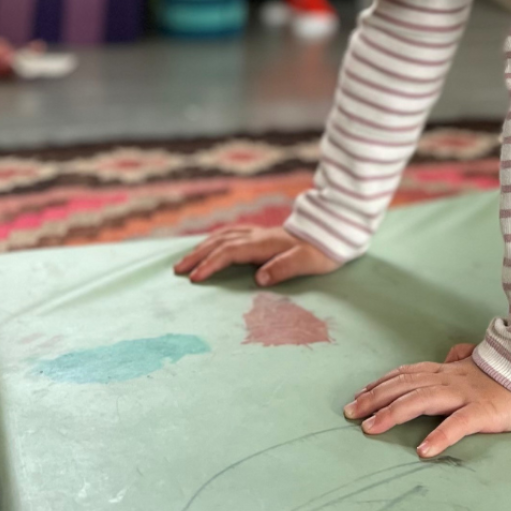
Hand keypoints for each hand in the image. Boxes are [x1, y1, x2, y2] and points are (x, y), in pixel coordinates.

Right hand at [172, 225, 341, 285]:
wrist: (334, 232)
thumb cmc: (322, 251)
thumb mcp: (307, 262)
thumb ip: (284, 268)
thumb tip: (259, 278)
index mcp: (264, 244)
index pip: (229, 252)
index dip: (210, 264)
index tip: (194, 278)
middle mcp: (257, 236)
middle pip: (219, 242)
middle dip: (196, 255)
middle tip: (176, 270)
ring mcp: (259, 234)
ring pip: (223, 236)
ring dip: (202, 247)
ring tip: (185, 259)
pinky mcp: (262, 235)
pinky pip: (231, 234)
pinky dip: (214, 240)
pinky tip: (210, 245)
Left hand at [344, 343, 510, 456]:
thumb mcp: (487, 362)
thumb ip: (465, 358)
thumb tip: (450, 354)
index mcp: (452, 371)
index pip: (408, 374)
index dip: (381, 384)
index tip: (358, 395)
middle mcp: (453, 379)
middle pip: (405, 386)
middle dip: (374, 399)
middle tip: (349, 413)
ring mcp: (468, 395)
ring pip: (423, 401)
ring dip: (393, 414)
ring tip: (371, 428)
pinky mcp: (487, 412)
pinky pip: (460, 424)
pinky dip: (440, 436)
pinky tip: (423, 450)